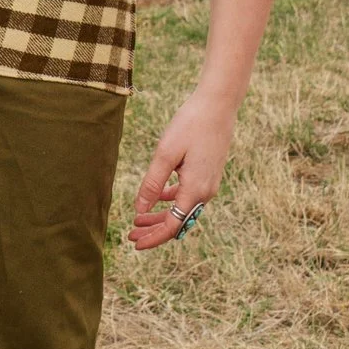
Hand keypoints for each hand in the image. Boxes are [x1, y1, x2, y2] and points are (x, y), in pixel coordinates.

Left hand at [126, 86, 237, 251]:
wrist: (218, 105)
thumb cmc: (190, 125)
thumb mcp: (165, 154)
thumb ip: (152, 184)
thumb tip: (140, 210)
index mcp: (195, 190)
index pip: (173, 225)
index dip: (153, 237)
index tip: (135, 244)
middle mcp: (205, 192)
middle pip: (177, 220)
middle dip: (154, 230)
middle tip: (131, 234)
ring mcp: (209, 183)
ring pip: (182, 209)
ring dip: (161, 216)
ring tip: (138, 220)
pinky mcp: (208, 173)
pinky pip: (188, 196)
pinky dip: (171, 201)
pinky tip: (156, 198)